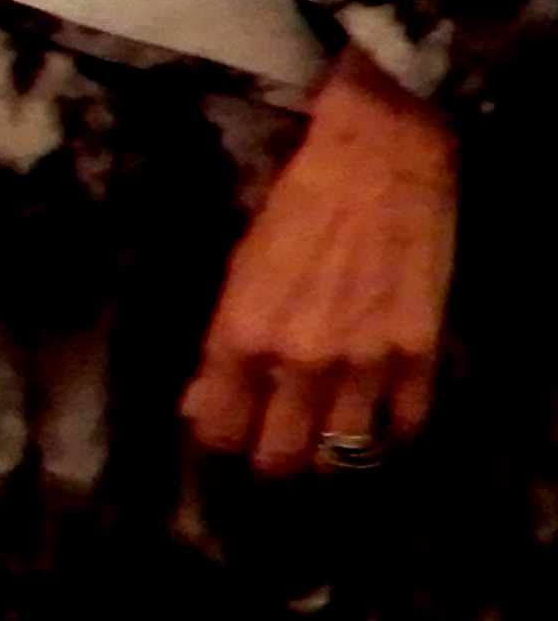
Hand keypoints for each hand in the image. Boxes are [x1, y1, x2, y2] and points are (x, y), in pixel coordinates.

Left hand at [186, 47, 459, 478]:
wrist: (381, 162)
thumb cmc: (297, 205)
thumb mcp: (238, 269)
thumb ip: (222, 345)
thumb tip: (199, 403)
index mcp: (243, 334)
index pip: (219, 428)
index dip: (220, 437)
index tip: (227, 428)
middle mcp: (302, 359)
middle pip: (279, 457)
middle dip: (269, 458)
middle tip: (272, 442)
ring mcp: (366, 362)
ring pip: (341, 456)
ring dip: (326, 454)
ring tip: (320, 436)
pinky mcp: (420, 354)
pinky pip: (403, 427)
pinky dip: (386, 434)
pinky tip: (373, 420)